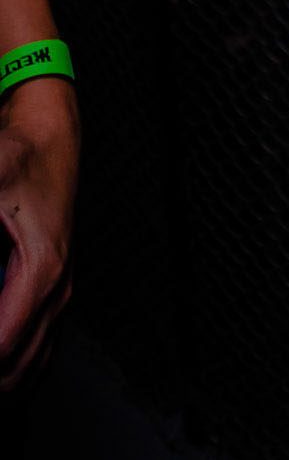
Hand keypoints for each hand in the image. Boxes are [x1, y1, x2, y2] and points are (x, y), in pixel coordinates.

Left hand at [0, 81, 78, 394]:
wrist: (51, 136)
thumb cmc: (22, 154)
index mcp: (42, 268)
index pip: (2, 346)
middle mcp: (57, 288)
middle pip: (16, 369)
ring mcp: (59, 292)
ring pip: (29, 366)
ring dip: (2, 376)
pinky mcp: (54, 290)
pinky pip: (36, 349)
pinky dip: (11, 364)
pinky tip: (0, 357)